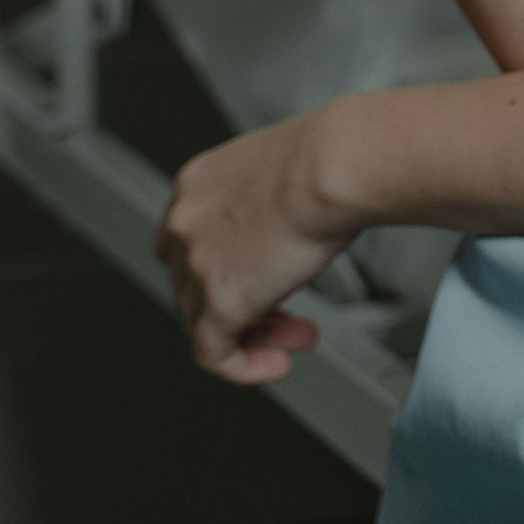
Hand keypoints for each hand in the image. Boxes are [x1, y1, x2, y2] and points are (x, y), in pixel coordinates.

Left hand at [153, 107, 359, 384]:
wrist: (336, 163)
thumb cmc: (330, 157)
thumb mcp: (283, 171)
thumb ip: (270, 203)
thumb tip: (291, 230)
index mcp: (198, 183)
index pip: (187, 242)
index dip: (223, 269)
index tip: (259, 278)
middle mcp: (186, 221)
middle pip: (193, 286)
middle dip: (245, 306)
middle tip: (285, 315)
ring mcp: (197, 263)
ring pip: (203, 323)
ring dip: (253, 337)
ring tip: (294, 339)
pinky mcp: (220, 301)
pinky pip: (216, 355)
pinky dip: (245, 366)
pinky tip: (276, 363)